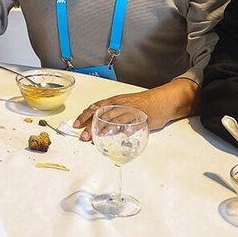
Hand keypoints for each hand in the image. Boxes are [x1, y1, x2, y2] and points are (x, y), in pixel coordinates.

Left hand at [73, 79, 196, 139]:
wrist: (161, 100)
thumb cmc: (142, 104)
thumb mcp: (123, 105)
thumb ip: (111, 114)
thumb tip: (96, 126)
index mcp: (114, 101)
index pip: (95, 107)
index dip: (84, 116)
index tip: (76, 124)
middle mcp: (120, 104)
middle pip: (103, 115)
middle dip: (91, 126)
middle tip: (84, 136)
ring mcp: (131, 110)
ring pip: (116, 118)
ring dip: (106, 128)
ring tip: (98, 135)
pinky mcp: (142, 117)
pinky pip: (134, 123)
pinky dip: (128, 128)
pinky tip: (123, 134)